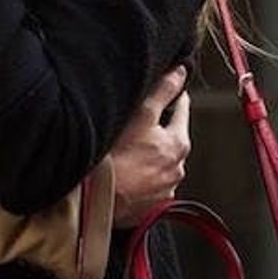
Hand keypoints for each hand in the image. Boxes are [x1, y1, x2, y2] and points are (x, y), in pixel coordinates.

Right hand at [109, 67, 191, 228]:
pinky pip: (149, 184)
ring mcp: (164, 189)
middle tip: (136, 123)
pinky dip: (141, 176)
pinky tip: (124, 171)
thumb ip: (163, 91)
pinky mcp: (150, 206)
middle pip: (170, 138)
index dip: (172, 96)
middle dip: (157, 129)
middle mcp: (176, 169)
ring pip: (159, 162)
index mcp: (178, 144)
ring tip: (126, 151)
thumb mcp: (141, 115)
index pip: (181, 110)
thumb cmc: (116, 157)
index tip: (166, 90)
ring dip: (148, 155)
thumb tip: (180, 73)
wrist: (96, 199)